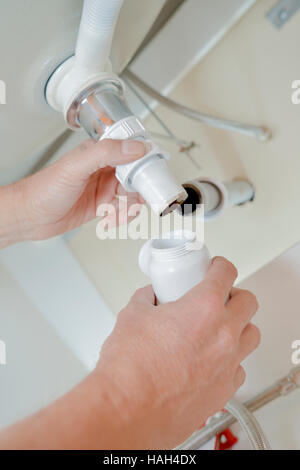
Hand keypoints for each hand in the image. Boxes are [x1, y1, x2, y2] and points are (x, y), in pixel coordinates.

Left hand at [12, 139, 145, 241]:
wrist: (30, 217)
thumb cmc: (44, 189)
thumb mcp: (76, 167)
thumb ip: (106, 153)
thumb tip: (134, 147)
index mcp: (97, 153)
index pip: (130, 150)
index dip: (145, 160)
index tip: (155, 171)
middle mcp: (102, 168)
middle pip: (135, 174)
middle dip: (140, 188)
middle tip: (140, 200)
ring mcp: (102, 187)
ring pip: (130, 194)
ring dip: (131, 206)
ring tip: (122, 214)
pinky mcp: (101, 205)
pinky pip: (122, 209)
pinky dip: (122, 217)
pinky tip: (112, 220)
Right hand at [96, 257, 259, 448]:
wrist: (128, 410)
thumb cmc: (130, 368)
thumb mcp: (132, 315)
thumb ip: (146, 299)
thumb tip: (149, 297)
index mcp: (203, 308)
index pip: (226, 272)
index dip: (221, 266)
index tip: (216, 268)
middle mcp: (223, 334)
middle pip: (248, 302)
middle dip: (234, 295)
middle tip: (217, 298)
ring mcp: (228, 363)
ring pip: (251, 335)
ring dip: (238, 327)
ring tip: (217, 329)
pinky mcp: (225, 389)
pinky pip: (239, 367)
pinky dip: (229, 359)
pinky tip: (209, 360)